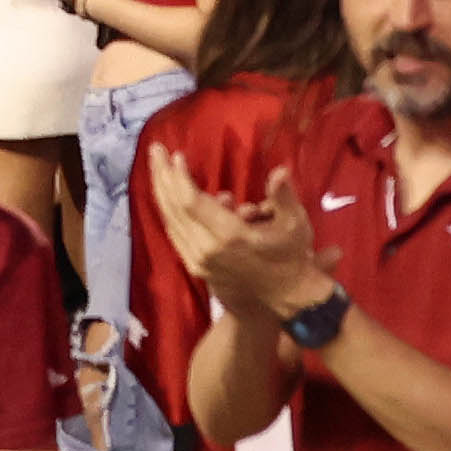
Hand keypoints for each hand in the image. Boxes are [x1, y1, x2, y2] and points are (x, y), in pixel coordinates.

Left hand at [151, 160, 303, 314]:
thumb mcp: (295, 226)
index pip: (192, 203)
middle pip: (174, 209)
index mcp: (229, 237)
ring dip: (161, 192)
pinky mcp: (195, 267)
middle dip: (162, 177)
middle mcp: (206, 249)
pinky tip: (165, 194)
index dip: (180, 178)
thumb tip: (279, 172)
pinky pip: (174, 233)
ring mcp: (198, 261)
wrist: (284, 300)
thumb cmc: (291, 258)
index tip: (175, 155)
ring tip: (157, 167)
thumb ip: (284, 197)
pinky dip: (168, 211)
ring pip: (170, 221)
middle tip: (154, 150)